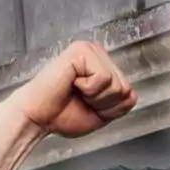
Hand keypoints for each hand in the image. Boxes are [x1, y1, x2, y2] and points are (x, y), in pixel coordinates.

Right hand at [5, 41, 137, 138]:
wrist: (38, 119)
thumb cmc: (64, 115)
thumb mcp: (103, 113)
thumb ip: (122, 103)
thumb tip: (131, 92)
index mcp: (104, 67)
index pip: (130, 95)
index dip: (110, 109)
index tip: (87, 106)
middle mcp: (98, 54)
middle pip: (126, 89)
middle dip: (104, 104)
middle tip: (80, 99)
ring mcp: (90, 50)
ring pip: (117, 85)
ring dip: (96, 97)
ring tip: (75, 91)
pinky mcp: (81, 51)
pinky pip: (103, 78)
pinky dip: (88, 89)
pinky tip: (71, 83)